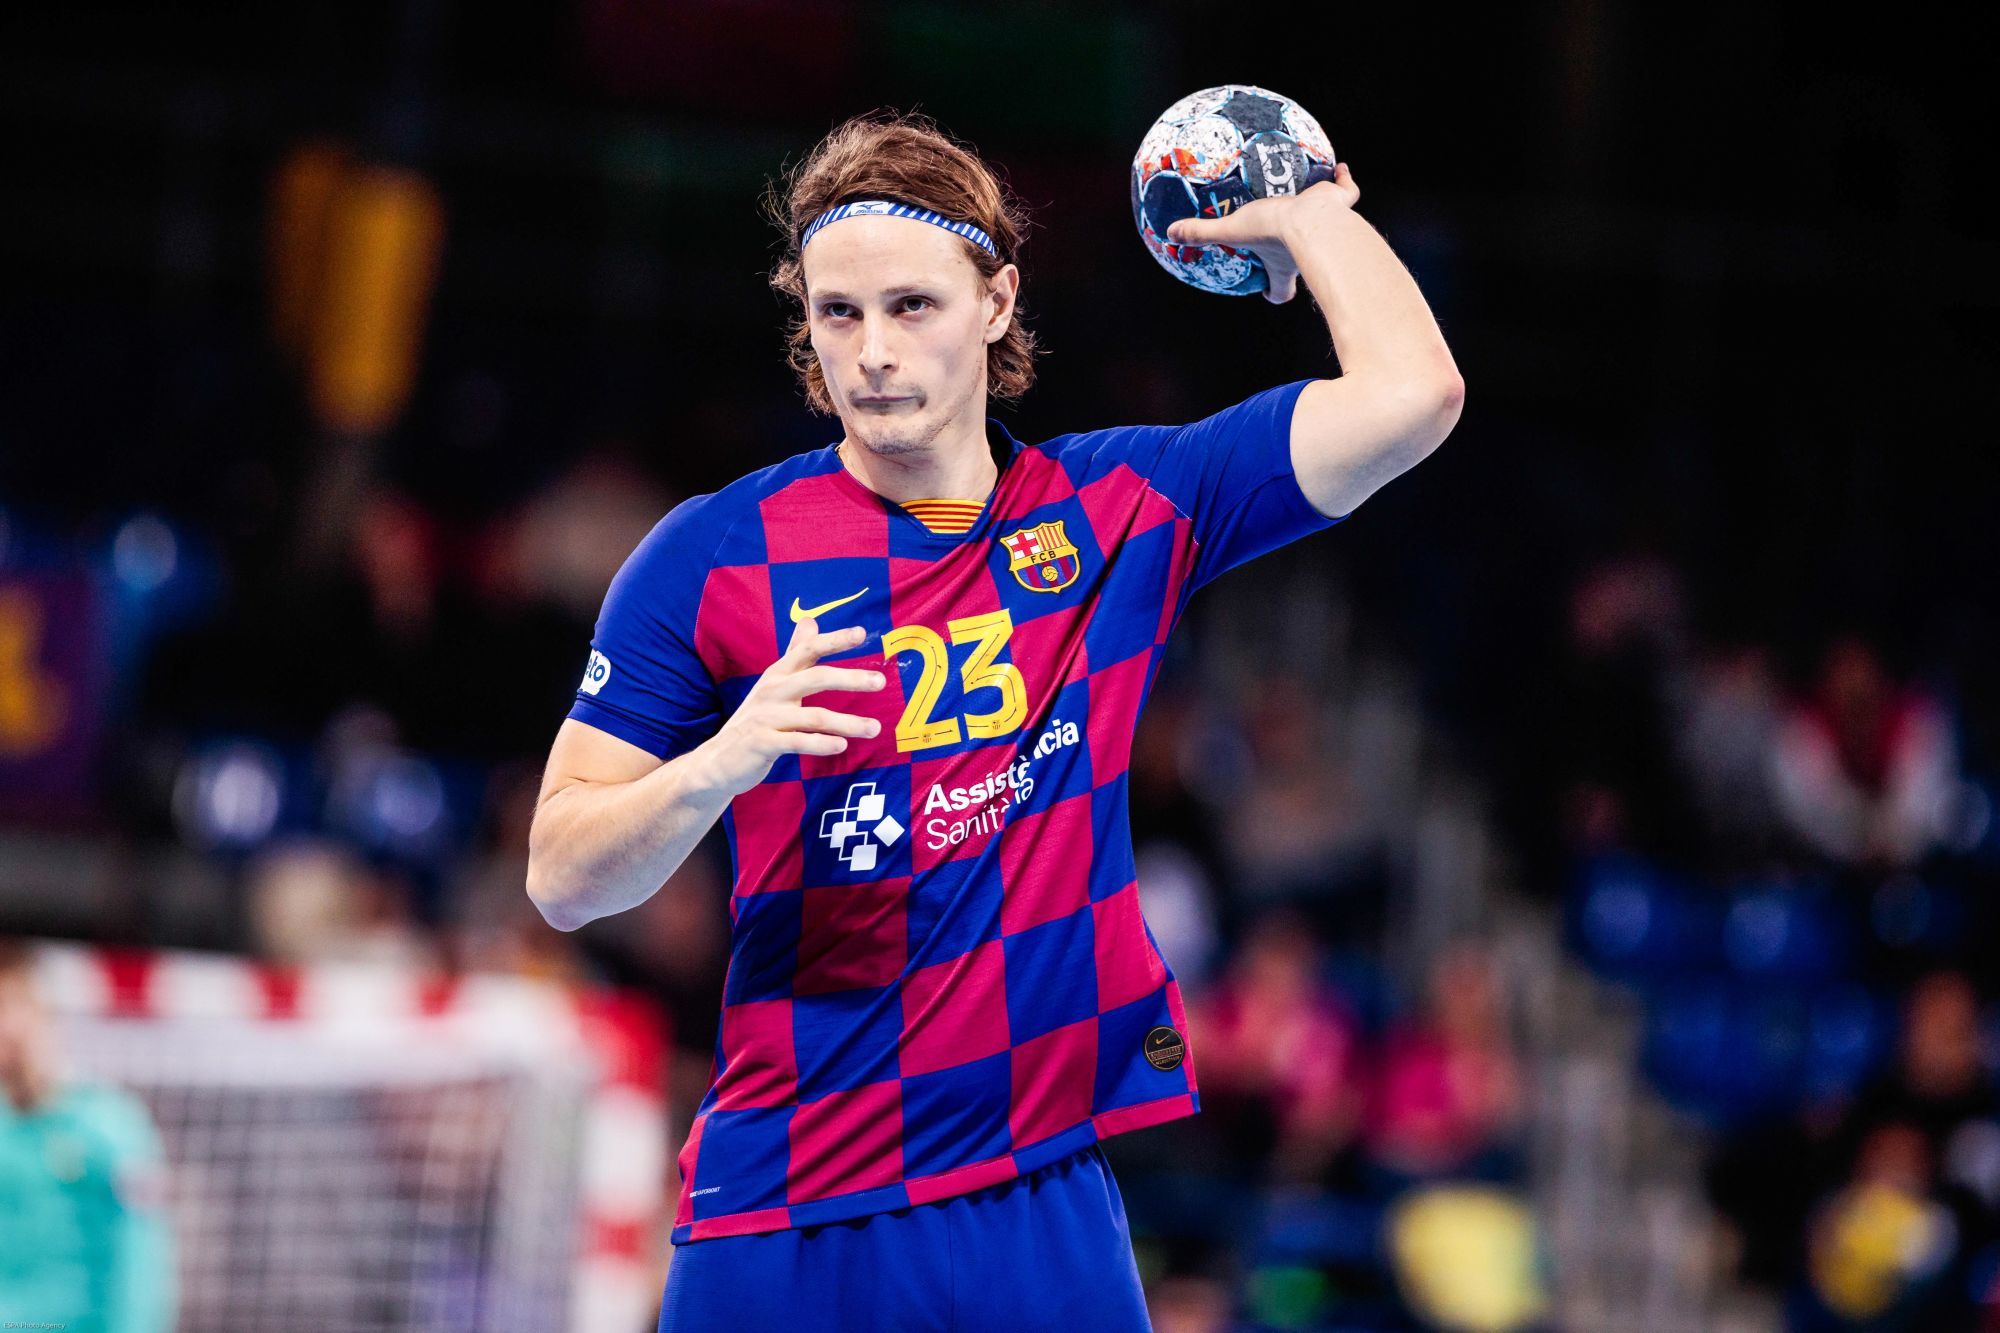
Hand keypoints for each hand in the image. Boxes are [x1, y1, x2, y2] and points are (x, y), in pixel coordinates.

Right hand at [697, 618, 885, 798]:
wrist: (718, 760)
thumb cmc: (755, 720)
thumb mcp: (773, 684)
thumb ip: (795, 654)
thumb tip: (810, 619)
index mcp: (778, 674)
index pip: (808, 650)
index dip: (834, 640)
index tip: (862, 633)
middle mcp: (772, 691)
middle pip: (816, 677)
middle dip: (850, 678)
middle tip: (881, 681)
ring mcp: (766, 717)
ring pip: (814, 716)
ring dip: (848, 722)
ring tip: (875, 728)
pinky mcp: (763, 744)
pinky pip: (797, 742)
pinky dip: (821, 744)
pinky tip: (841, 745)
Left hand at [1164, 164, 1358, 303]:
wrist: (1311, 217)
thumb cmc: (1271, 230)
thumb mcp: (1231, 229)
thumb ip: (1202, 233)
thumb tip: (1169, 234)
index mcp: (1282, 264)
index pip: (1280, 291)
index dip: (1274, 293)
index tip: (1268, 292)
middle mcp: (1306, 251)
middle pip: (1305, 263)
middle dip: (1299, 259)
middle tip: (1290, 246)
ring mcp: (1328, 230)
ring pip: (1329, 230)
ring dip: (1320, 220)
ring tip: (1314, 202)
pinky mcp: (1341, 204)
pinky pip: (1346, 191)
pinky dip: (1343, 180)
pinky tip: (1340, 166)